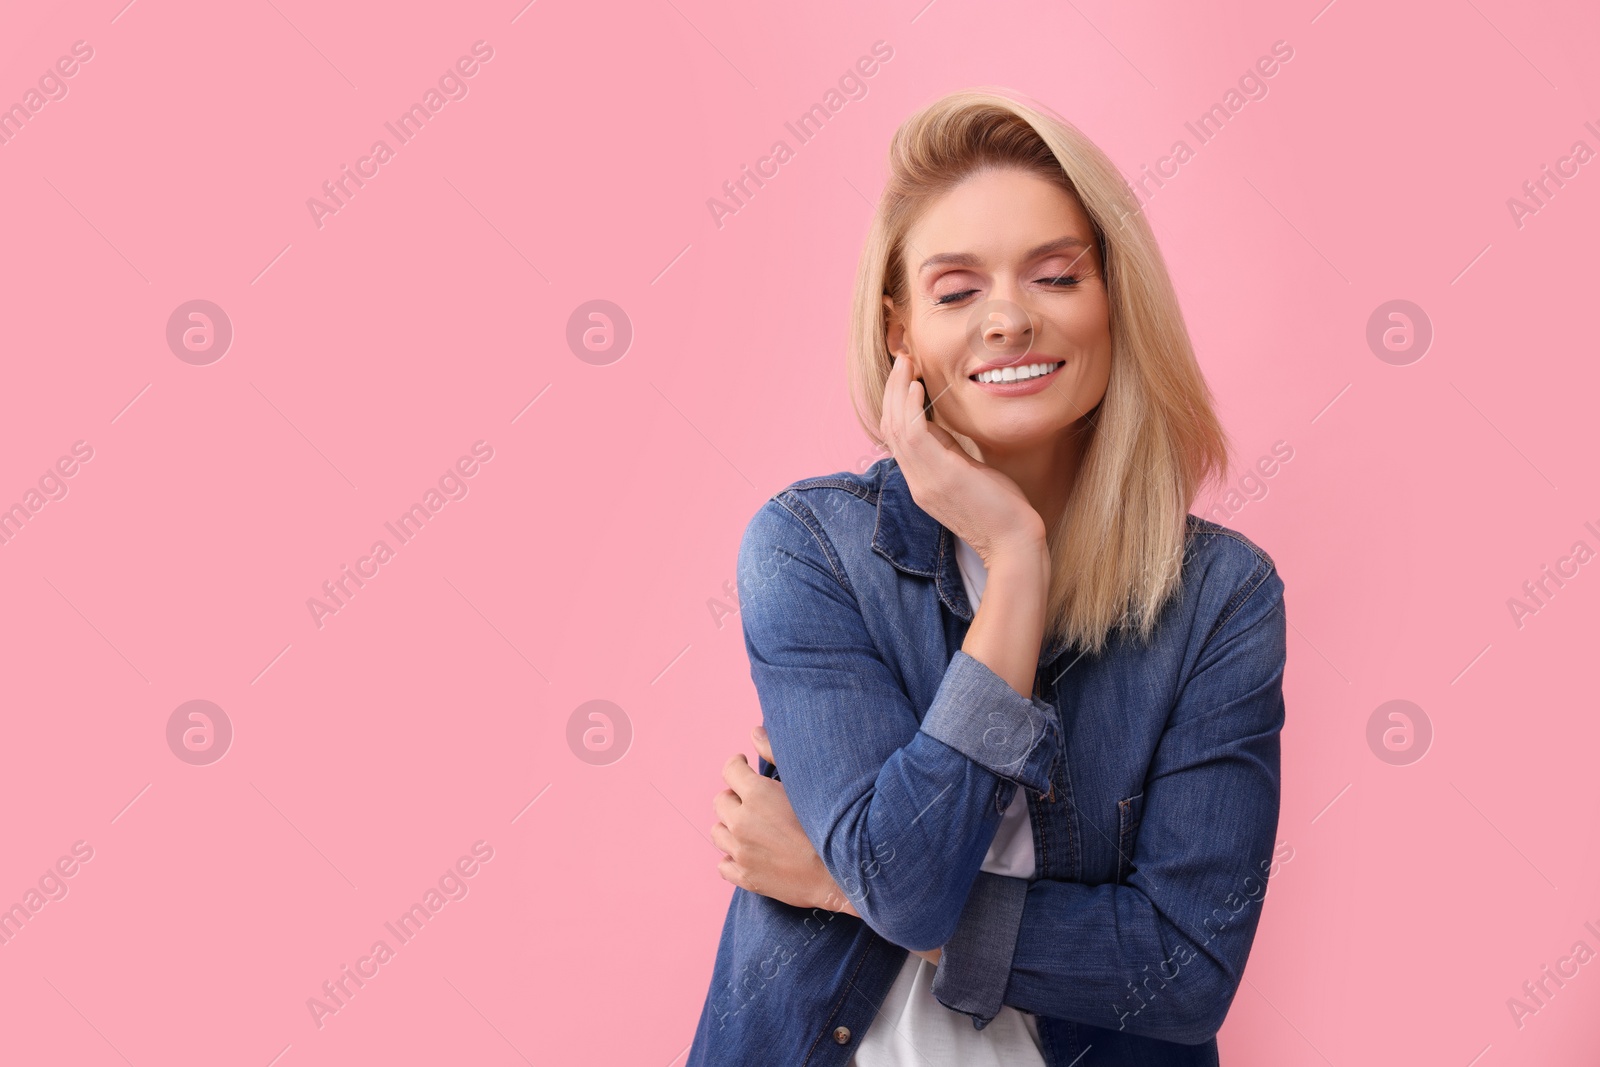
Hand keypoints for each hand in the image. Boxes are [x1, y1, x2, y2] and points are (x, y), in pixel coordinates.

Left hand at [719, 727, 942, 966]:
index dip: (737, 765)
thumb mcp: (805, 784)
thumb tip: (753, 732)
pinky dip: (733, 858)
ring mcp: (741, 852)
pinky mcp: (745, 877)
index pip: (729, 769)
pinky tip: (749, 853)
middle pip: (720, 801)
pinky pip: (723, 865)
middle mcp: (742, 822)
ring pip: (718, 832)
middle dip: (735, 797)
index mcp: (756, 795)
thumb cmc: (830, 824)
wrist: (842, 875)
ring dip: (730, 826)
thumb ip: (775, 753)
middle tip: (752, 800)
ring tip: (750, 827)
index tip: (744, 766)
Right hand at [879, 354, 1045, 566]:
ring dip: (897, 391)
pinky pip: (913, 435)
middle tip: (902, 359)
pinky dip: (910, 407)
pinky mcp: (941, 477)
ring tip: (906, 363)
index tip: (906, 374)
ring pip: (895, 428)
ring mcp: (925, 481)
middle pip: (888, 427)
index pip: (895, 437)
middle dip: (892, 390)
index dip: (895, 403)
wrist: (1014, 543)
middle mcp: (917, 481)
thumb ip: (949, 450)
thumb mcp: (969, 472)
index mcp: (921, 480)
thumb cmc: (1001, 509)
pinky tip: (916, 386)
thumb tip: (936, 422)